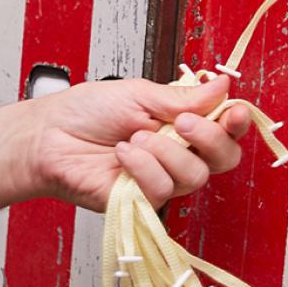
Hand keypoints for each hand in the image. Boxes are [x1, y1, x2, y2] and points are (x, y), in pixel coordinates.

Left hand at [23, 76, 250, 211]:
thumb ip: (183, 97)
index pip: (224, 128)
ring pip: (194, 176)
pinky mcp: (142, 201)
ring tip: (136, 136)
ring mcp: (161, 179)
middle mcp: (178, 152)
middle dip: (209, 139)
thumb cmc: (88, 111)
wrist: (51, 135)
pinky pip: (162, 190)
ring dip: (166, 152)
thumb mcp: (140, 93)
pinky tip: (123, 154)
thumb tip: (222, 85)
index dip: (236, 122)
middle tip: (183, 123)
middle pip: (222, 158)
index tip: (233, 112)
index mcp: (181, 121)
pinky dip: (143, 167)